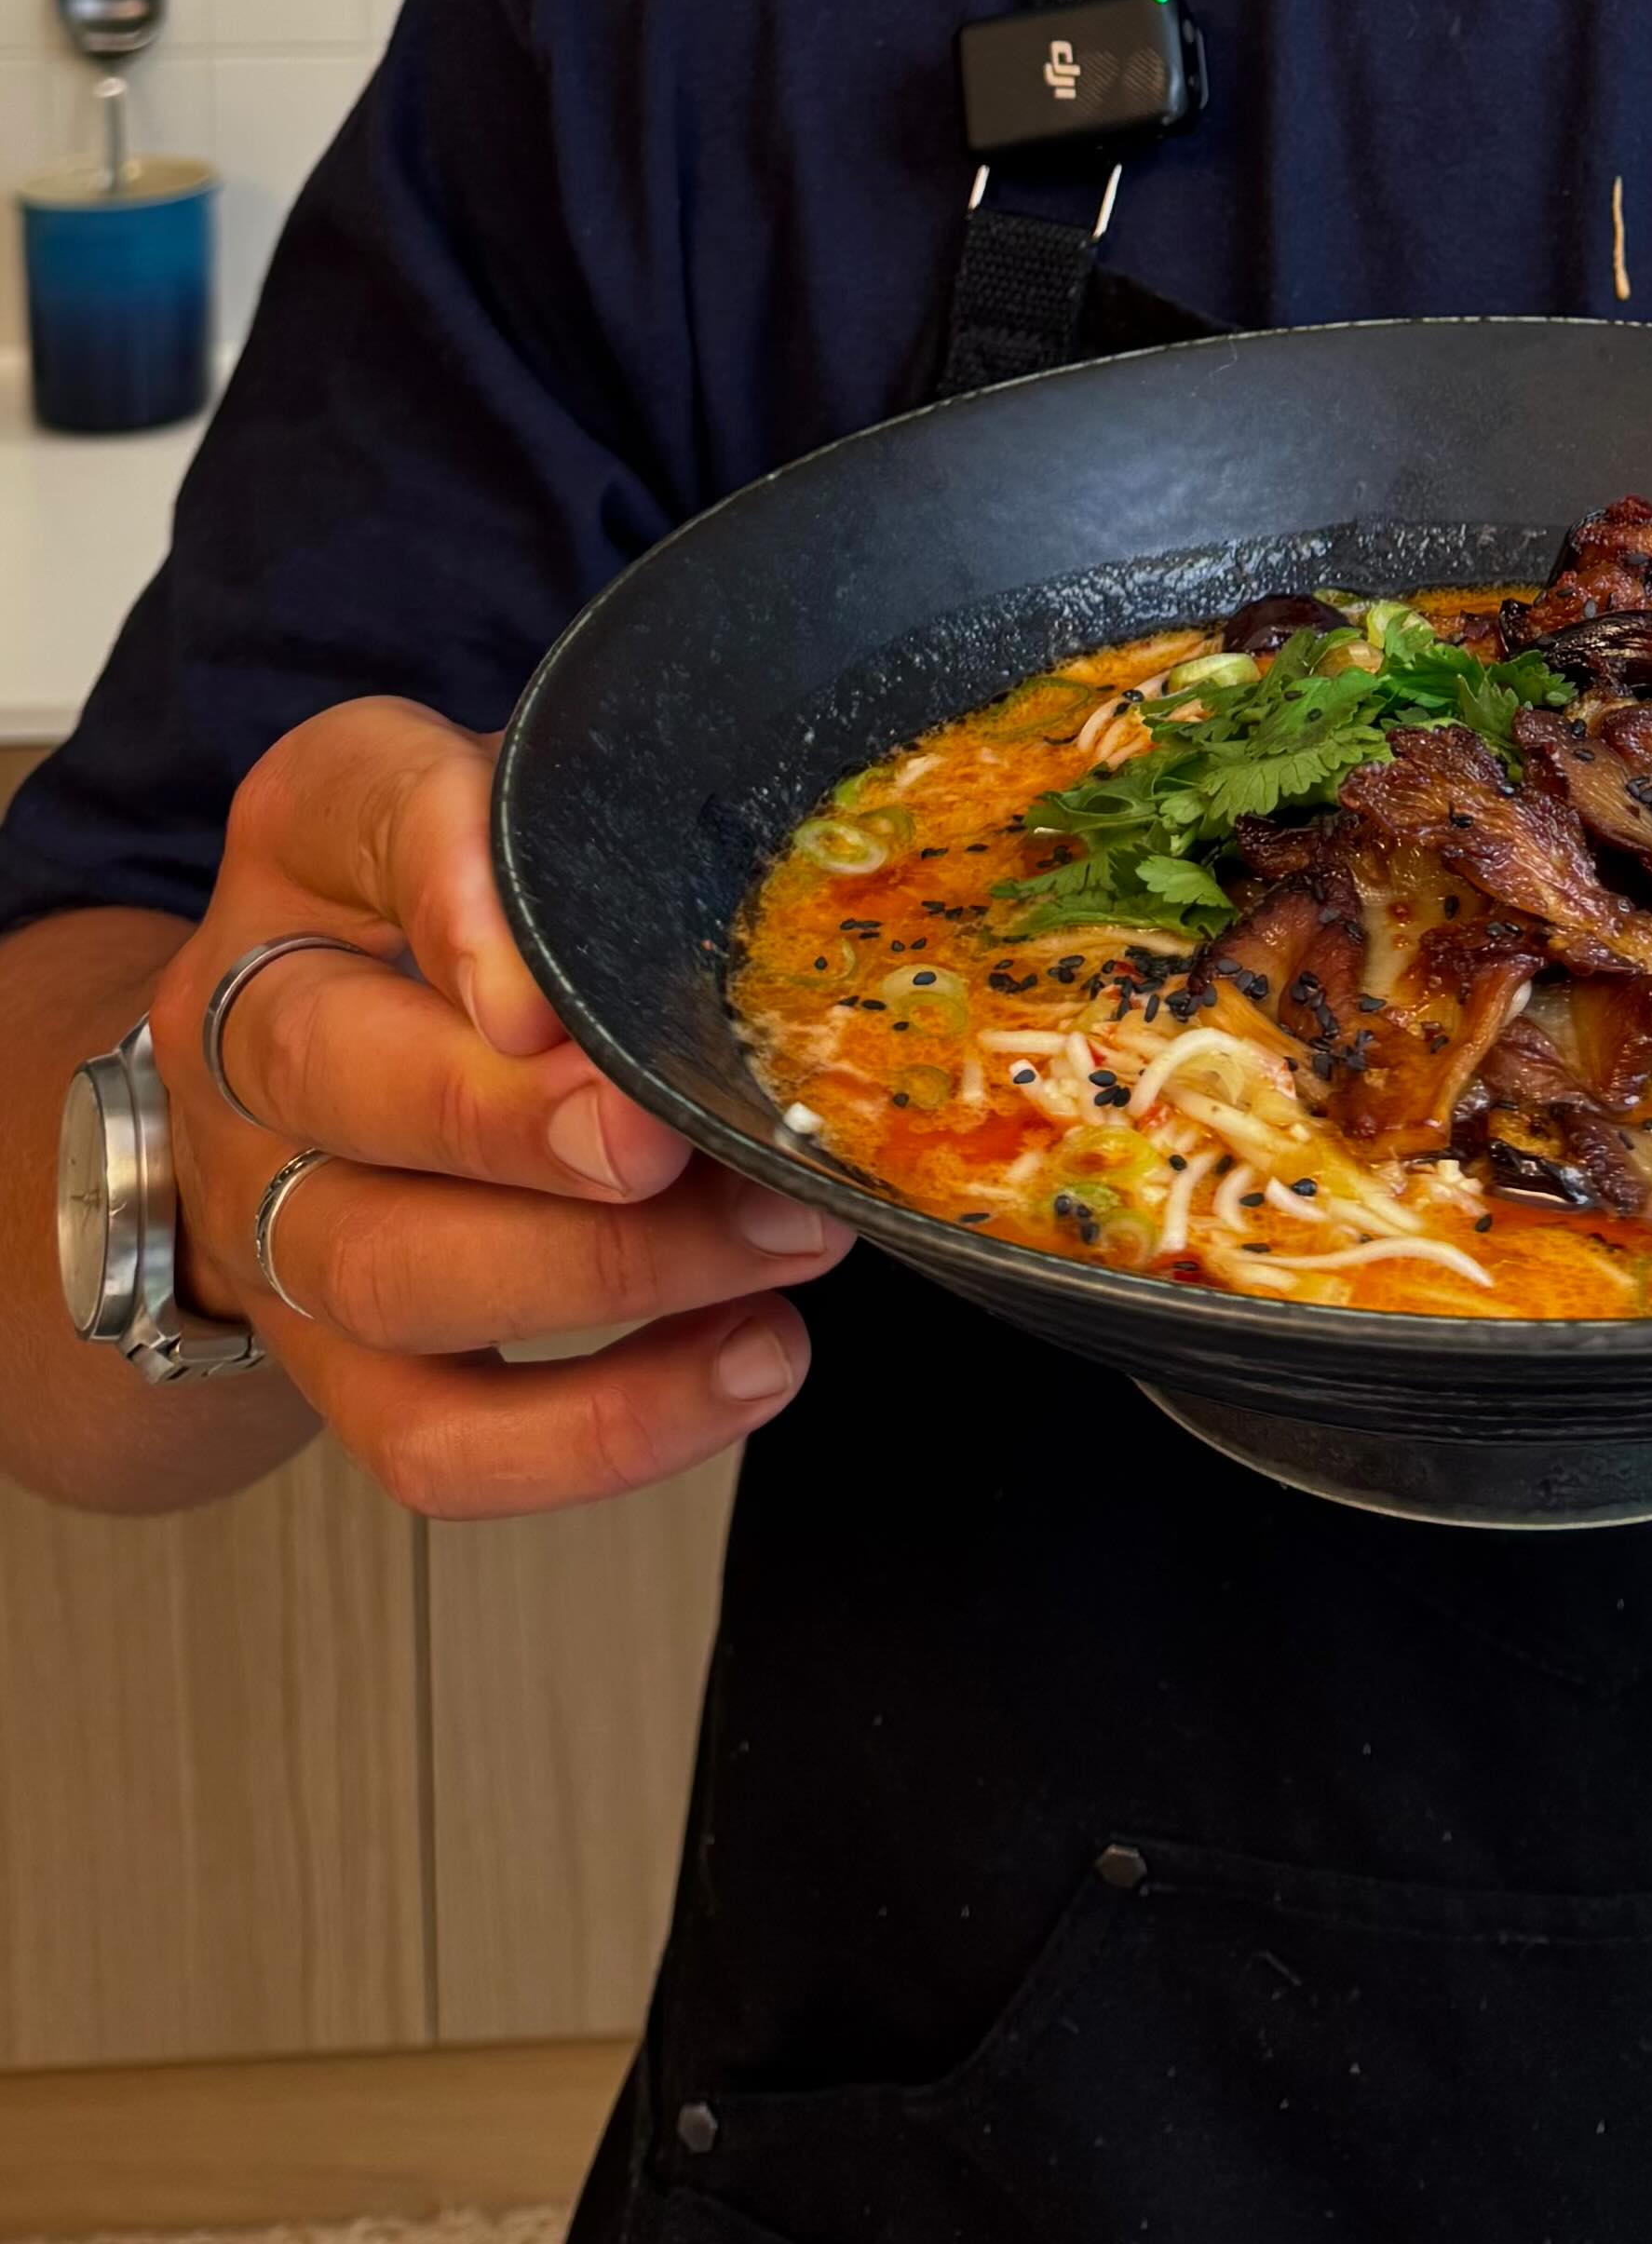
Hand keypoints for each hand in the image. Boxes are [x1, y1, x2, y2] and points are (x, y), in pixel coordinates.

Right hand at [144, 696, 848, 1512]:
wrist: (303, 1074)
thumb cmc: (481, 918)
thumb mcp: (533, 823)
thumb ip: (620, 839)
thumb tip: (807, 909)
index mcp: (311, 832)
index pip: (355, 804)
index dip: (453, 887)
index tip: (552, 985)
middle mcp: (251, 1018)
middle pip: (331, 1070)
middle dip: (513, 1122)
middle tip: (675, 1135)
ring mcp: (269, 1204)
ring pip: (386, 1270)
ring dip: (605, 1273)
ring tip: (783, 1239)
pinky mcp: (325, 1361)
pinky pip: (430, 1439)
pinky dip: (601, 1428)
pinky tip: (750, 1359)